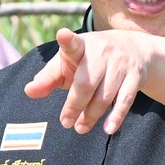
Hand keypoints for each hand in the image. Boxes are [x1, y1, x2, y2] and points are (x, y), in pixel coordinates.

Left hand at [24, 29, 154, 134]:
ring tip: (80, 127)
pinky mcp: (135, 76)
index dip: (67, 40)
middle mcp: (102, 51)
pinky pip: (125, 100)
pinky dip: (116, 116)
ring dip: (91, 115)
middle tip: (65, 122)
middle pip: (86, 83)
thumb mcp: (68, 61)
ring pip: (104, 96)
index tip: (62, 35)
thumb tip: (29, 91)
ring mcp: (120, 63)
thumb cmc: (90, 59)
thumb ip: (48, 77)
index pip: (73, 43)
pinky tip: (108, 128)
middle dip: (74, 105)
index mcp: (81, 45)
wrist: (134, 48)